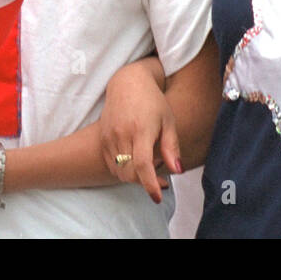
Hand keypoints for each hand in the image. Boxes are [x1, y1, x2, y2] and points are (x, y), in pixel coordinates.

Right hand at [100, 60, 178, 202]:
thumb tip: (177, 171)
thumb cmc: (153, 101)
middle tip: (160, 180)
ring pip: (119, 171)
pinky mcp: (102, 138)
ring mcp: (109, 136)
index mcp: (141, 129)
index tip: (157, 197)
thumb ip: (171, 147)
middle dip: (144, 182)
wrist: (127, 82)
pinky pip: (111, 165)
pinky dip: (123, 170)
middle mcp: (122, 134)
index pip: (142, 165)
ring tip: (148, 166)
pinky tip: (135, 162)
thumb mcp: (168, 121)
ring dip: (134, 177)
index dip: (149, 184)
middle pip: (129, 173)